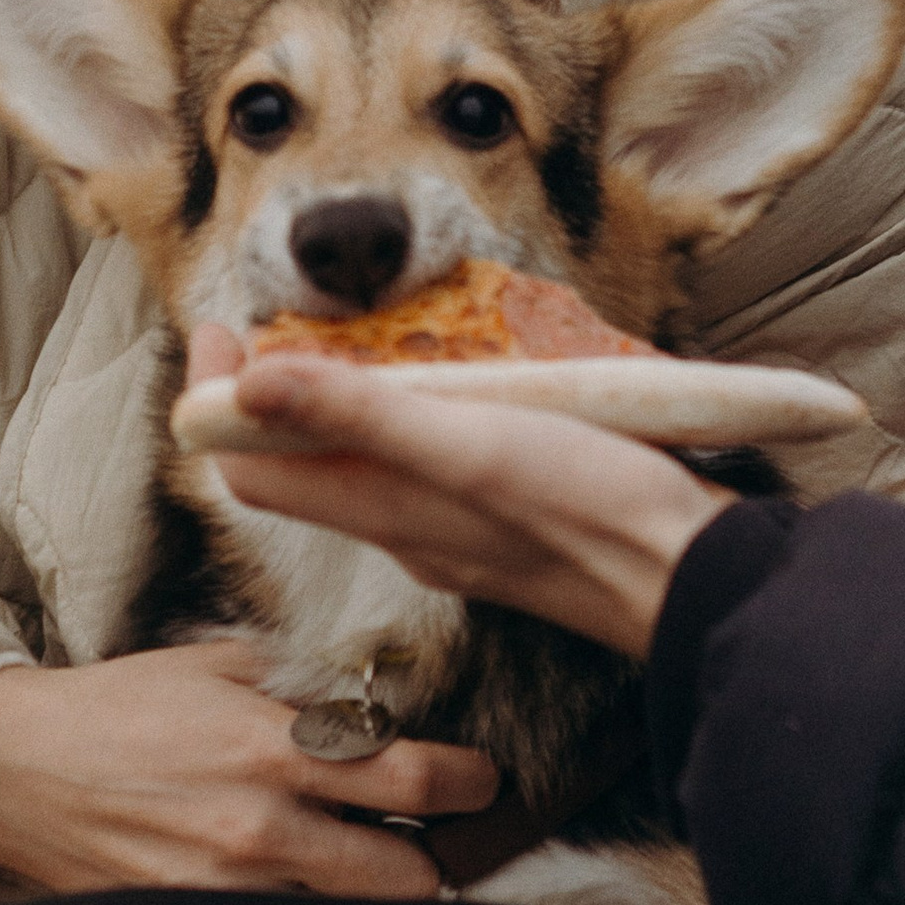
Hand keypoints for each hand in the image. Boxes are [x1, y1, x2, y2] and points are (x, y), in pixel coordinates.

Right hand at [0, 639, 498, 900]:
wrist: (14, 769)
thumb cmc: (124, 707)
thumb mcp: (222, 665)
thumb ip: (310, 687)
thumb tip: (394, 702)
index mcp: (274, 751)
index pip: (417, 785)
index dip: (473, 786)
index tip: (484, 779)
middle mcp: (260, 831)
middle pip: (410, 883)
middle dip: (436, 861)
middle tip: (433, 836)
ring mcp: (227, 892)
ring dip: (373, 895)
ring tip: (366, 861)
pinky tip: (300, 885)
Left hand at [187, 323, 728, 663]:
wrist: (689, 581)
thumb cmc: (588, 511)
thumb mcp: (468, 445)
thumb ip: (361, 415)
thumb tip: (246, 384)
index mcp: (380, 509)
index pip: (249, 468)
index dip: (215, 400)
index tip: (220, 330)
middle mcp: (403, 528)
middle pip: (296, 467)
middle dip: (269, 394)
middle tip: (277, 323)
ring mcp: (452, 532)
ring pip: (361, 470)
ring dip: (339, 406)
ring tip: (357, 341)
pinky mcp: (502, 525)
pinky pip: (424, 474)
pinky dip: (409, 424)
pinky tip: (453, 390)